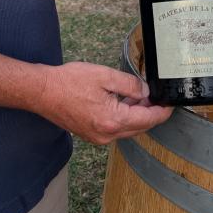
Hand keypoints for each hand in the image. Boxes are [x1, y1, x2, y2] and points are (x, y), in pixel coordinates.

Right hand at [35, 62, 173, 144]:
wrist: (42, 92)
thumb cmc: (68, 82)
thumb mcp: (105, 76)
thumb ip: (130, 84)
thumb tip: (145, 91)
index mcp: (113, 120)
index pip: (148, 119)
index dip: (162, 111)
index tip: (171, 104)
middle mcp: (107, 134)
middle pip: (140, 127)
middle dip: (150, 112)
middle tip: (155, 96)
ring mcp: (98, 137)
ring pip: (127, 129)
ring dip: (136, 115)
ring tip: (138, 96)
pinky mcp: (91, 134)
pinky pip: (115, 129)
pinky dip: (123, 118)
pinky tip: (121, 102)